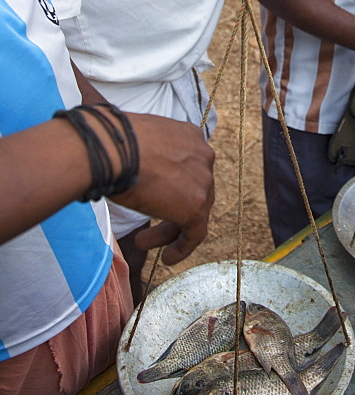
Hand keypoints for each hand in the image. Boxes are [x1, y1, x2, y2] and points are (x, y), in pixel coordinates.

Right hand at [112, 114, 214, 265]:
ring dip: (168, 230)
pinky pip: (195, 233)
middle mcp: (202, 155)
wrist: (111, 148)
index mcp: (188, 135)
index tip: (153, 197)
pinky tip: (167, 259)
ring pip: (192, 211)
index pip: (186, 166)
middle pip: (191, 188)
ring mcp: (203, 180)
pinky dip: (182, 247)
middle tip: (144, 223)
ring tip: (141, 243)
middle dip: (169, 208)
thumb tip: (125, 163)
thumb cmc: (110, 142)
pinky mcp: (196, 206)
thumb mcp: (134, 142)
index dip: (171, 185)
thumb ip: (143, 154)